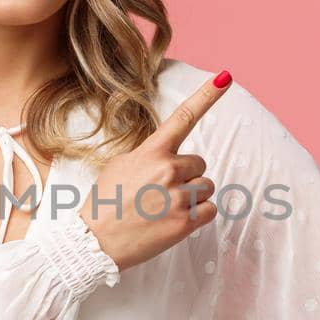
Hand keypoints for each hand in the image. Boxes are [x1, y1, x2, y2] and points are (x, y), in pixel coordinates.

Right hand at [81, 72, 230, 271]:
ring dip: (192, 197)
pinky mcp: (185, 222)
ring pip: (206, 188)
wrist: (94, 242)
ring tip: (164, 208)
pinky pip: (210, 210)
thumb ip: (148, 155)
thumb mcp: (120, 165)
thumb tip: (167, 155)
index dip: (207, 95)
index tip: (225, 77)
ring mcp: (178, 197)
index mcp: (152, 152)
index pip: (183, 117)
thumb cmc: (104, 203)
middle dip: (186, 176)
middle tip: (161, 192)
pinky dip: (198, 216)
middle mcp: (168, 170)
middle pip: (200, 164)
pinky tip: (174, 221)